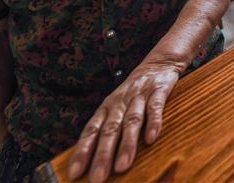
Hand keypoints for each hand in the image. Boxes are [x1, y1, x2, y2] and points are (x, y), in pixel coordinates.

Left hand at [67, 62, 181, 181]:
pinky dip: (153, 122)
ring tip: (122, 166)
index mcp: (107, 107)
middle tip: (98, 178)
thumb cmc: (135, 93)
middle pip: (109, 130)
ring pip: (131, 121)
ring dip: (126, 144)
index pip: (91, 131)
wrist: (158, 63)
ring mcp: (139, 96)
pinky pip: (155, 107)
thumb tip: (96, 161)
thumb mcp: (118, 107)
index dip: (82, 152)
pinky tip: (151, 138)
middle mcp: (120, 102)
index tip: (75, 174)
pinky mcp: (159, 90)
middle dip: (103, 155)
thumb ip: (109, 129)